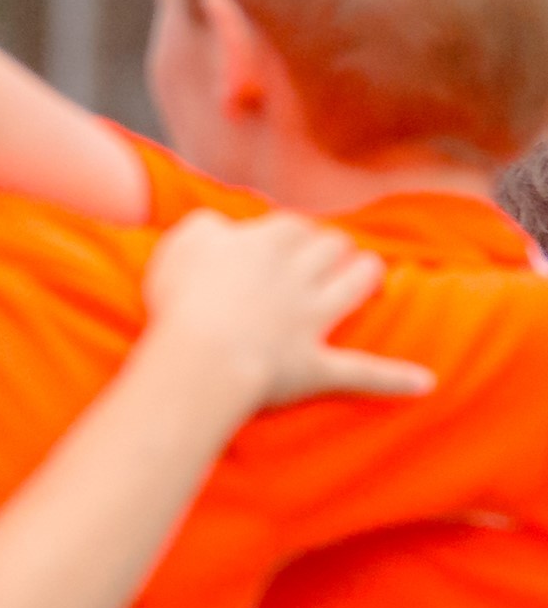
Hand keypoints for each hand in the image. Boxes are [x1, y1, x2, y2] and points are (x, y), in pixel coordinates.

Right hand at [142, 210, 414, 412]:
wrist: (202, 356)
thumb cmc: (181, 298)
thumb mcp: (182, 243)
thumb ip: (207, 227)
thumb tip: (224, 227)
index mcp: (264, 245)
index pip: (292, 224)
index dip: (290, 231)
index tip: (281, 240)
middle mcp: (297, 276)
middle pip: (331, 245)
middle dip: (332, 246)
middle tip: (326, 253)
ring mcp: (312, 321)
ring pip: (357, 285)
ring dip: (366, 276)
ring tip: (370, 275)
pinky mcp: (319, 367)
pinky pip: (365, 373)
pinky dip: (395, 379)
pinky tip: (425, 383)